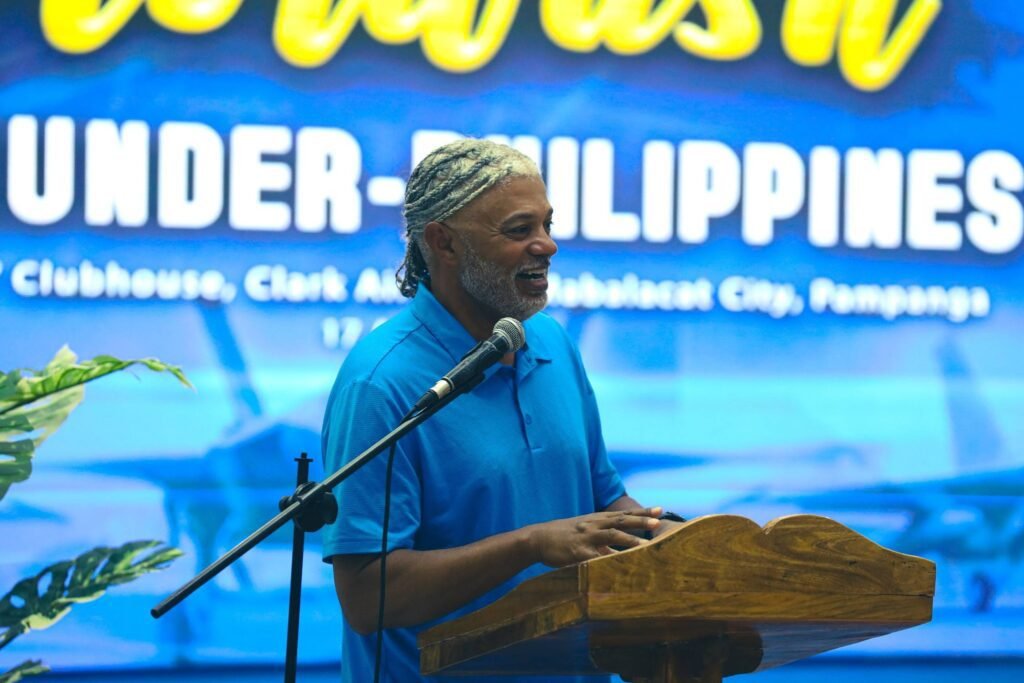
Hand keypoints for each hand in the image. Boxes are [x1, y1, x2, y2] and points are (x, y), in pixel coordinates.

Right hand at [526, 508, 660, 567]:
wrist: (538, 538)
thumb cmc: (564, 536)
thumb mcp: (585, 531)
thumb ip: (604, 539)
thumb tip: (623, 550)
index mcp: (596, 519)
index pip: (623, 513)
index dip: (642, 511)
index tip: (660, 509)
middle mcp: (593, 525)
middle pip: (621, 521)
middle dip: (640, 520)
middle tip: (658, 522)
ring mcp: (585, 538)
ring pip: (610, 536)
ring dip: (629, 540)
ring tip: (646, 545)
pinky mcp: (577, 552)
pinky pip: (595, 557)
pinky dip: (607, 560)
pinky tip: (619, 566)